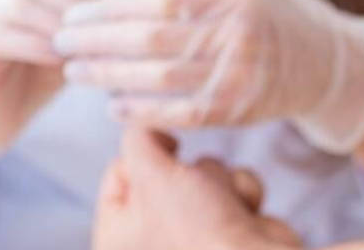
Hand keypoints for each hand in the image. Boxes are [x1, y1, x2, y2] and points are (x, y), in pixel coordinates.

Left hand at [56, 0, 363, 152]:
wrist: (320, 61)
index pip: (158, 0)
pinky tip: (112, 105)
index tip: (73, 9)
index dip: (110, 7)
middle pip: (150, 41)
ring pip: (158, 79)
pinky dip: (142, 112)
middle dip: (97, 41)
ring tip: (75, 71)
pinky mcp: (235, 111)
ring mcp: (235, 76)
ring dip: (108, 76)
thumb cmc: (269, 10)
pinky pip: (179, 114)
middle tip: (59, 40)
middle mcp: (234, 35)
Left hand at [93, 129, 300, 249]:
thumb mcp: (153, 173)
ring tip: (224, 205)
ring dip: (220, 181)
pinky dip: (242, 193)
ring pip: (203, 174)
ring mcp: (193, 235)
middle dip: (190, 171)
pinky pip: (232, 188)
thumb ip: (140, 138)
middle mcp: (151, 238)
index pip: (118, 172)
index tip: (167, 149)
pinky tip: (246, 213)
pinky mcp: (230, 229)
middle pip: (165, 170)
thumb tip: (148, 125)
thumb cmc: (195, 229)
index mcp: (117, 236)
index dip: (144, 156)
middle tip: (195, 188)